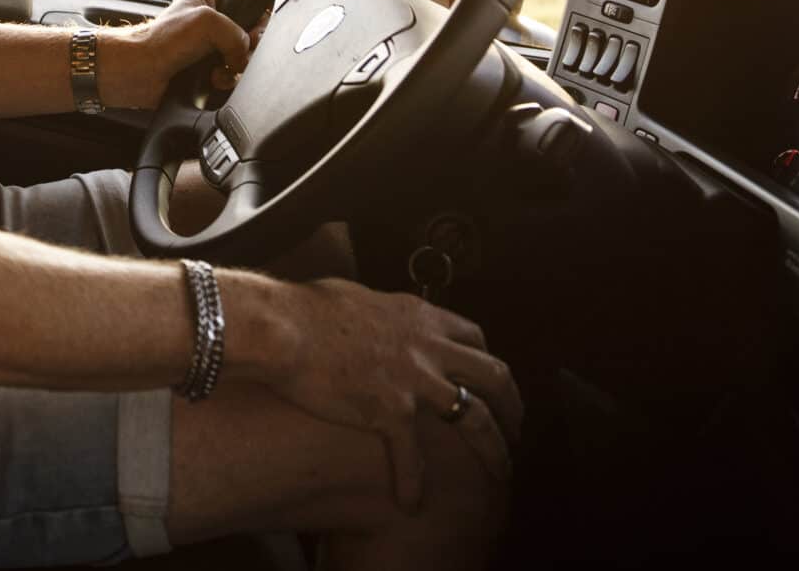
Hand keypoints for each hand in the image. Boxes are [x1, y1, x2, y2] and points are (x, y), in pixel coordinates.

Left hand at [101, 0, 255, 108]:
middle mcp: (213, 18)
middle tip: (240, 48)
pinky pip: (234, 74)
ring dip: (238, 65)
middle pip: (253, 27)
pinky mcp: (210, 68)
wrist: (138, 73)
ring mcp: (212, 45)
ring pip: (246, 54)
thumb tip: (244, 56)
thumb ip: (238, 34)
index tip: (256, 21)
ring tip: (222, 67)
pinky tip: (214, 79)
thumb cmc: (161, 40)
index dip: (259, 4)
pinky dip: (227, 79)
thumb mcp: (208, 22)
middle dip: (251, 42)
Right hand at [273, 280, 523, 510]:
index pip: (473, 335)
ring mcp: (413, 378)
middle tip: (516, 427)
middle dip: (512, 405)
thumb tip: (369, 311)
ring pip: (475, 415)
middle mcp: (427, 345)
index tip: (489, 378)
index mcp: (417, 316)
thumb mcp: (355, 297)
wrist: (282, 329)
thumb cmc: (306, 309)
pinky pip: (413, 456)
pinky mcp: (390, 410)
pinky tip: (411, 501)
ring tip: (501, 471)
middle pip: (493, 374)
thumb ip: (376, 310)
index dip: (487, 360)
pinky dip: (414, 482)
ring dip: (494, 447)